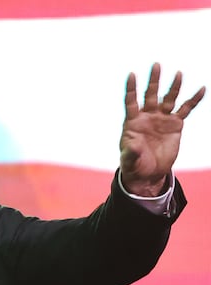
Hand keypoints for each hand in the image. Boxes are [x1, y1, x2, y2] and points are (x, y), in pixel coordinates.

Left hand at [119, 63, 204, 196]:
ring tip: (178, 73)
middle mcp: (147, 116)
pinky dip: (193, 100)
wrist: (148, 172)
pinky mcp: (175, 125)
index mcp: (132, 122)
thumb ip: (130, 153)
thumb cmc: (134, 165)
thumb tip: (133, 146)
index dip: (131, 88)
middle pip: (150, 95)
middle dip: (153, 80)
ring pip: (168, 99)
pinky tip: (201, 89)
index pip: (131, 101)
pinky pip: (186, 109)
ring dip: (173, 86)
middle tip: (156, 65)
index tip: (132, 74)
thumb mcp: (129, 161)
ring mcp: (162, 119)